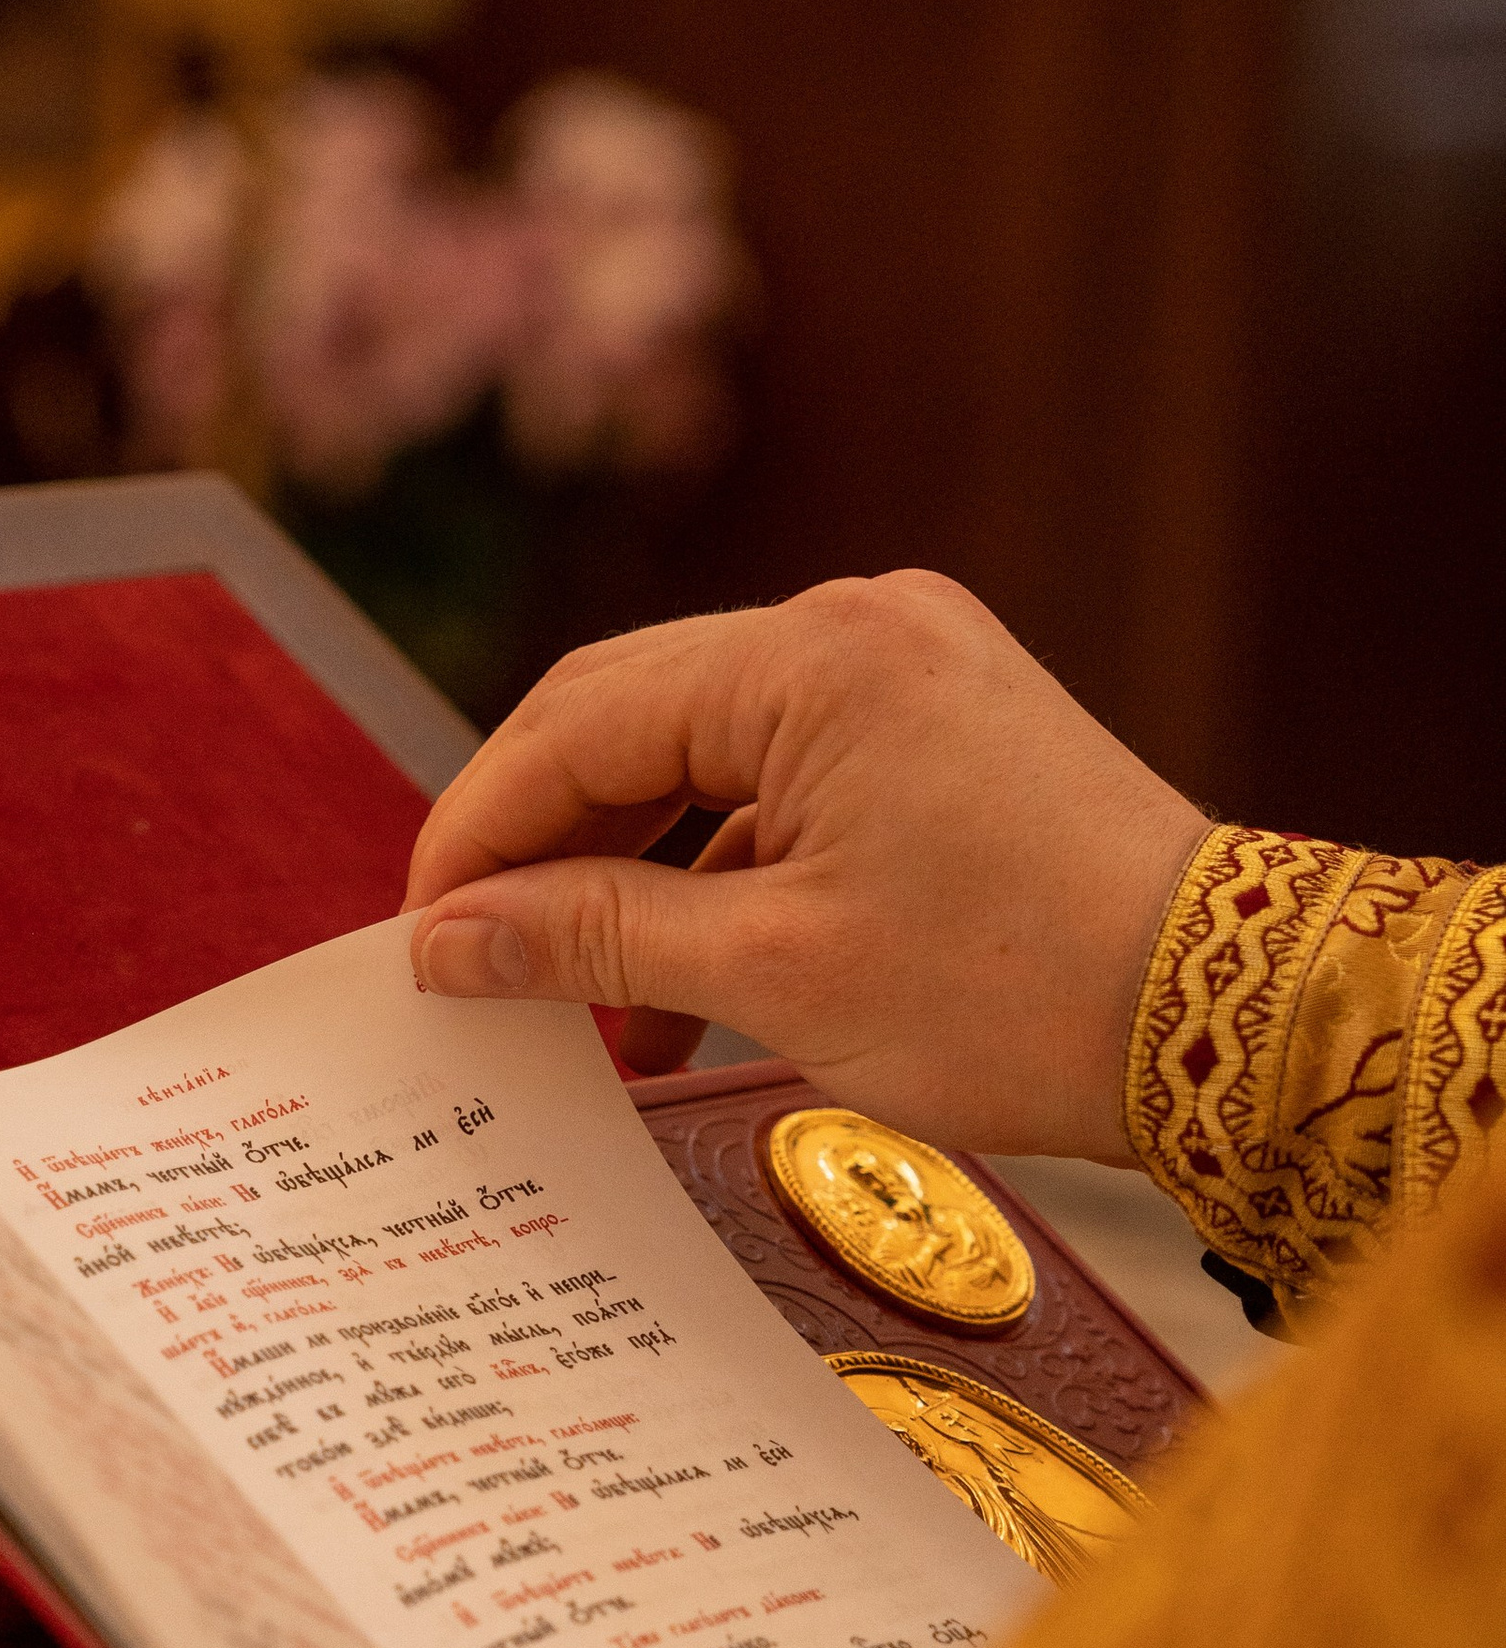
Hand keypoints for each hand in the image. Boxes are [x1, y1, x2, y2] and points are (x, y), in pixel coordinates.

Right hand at [405, 573, 1204, 1162]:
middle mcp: (857, 627)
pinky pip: (783, 782)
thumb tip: (447, 940)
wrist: (1228, 1020)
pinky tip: (683, 987)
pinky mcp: (944, 727)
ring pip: (703, 757)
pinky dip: (720, 874)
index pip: (576, 721)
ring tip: (580, 1008)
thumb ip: (588, 936)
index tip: (418, 938)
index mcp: (811, 657)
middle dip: (542, 848)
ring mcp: (909, 669)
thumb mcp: (774, 971)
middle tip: (473, 965)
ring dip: (631, 874)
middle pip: (629, 719)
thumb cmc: (1020, 992)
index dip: (477, 832)